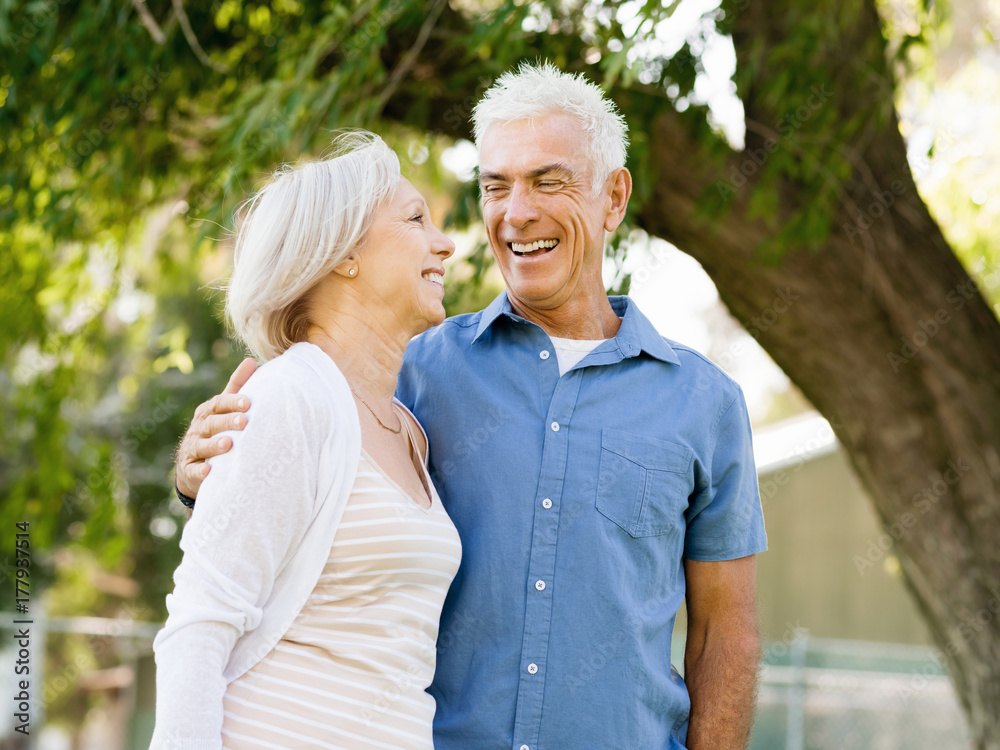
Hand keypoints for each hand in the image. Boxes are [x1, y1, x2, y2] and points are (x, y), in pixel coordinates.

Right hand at [174, 358, 256, 498]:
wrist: (194, 465)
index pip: (219, 404)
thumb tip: (251, 360)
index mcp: (208, 412)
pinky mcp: (188, 470)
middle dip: (227, 422)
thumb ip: (236, 386)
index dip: (232, 402)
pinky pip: (193, 471)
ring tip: (229, 443)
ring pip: (201, 446)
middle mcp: (198, 428)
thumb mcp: (224, 408)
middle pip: (212, 423)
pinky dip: (200, 472)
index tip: (248, 402)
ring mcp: (191, 449)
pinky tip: (209, 472)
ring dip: (214, 445)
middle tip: (244, 422)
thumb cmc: (216, 430)